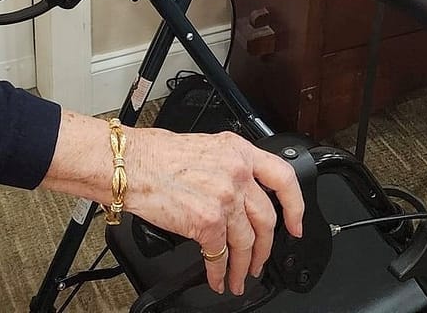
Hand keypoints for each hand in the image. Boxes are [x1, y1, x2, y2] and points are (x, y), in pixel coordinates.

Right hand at [124, 126, 305, 296]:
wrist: (131, 165)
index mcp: (239, 151)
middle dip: (265, 248)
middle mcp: (237, 173)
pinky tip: (217, 278)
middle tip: (260, 261)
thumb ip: (228, 167)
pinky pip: (220, 255)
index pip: (283, 178)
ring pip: (247, 242)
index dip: (295, 206)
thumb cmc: (156, 155)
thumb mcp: (205, 147)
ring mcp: (225, 198)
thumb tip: (239, 192)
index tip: (295, 224)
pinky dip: (220, 272)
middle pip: (266, 219)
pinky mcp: (207, 222)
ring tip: (239, 278)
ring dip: (243, 266)